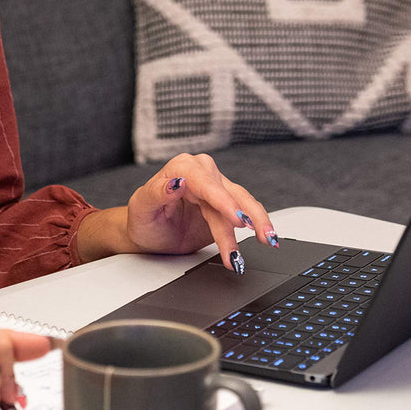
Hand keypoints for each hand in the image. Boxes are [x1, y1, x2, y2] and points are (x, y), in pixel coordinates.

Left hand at [73, 152, 276, 273]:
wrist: (150, 236)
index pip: (205, 181)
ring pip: (243, 205)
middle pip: (230, 194)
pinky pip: (246, 214)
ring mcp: (217, 189)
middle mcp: (202, 173)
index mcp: (181, 168)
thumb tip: (176, 182)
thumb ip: (156, 192)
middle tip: (260, 235)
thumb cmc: (143, 220)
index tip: (235, 217)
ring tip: (268, 241)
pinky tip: (267, 238)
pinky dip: (257, 227)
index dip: (222, 200)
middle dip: (247, 216)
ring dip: (258, 224)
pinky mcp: (226, 206)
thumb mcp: (142, 208)